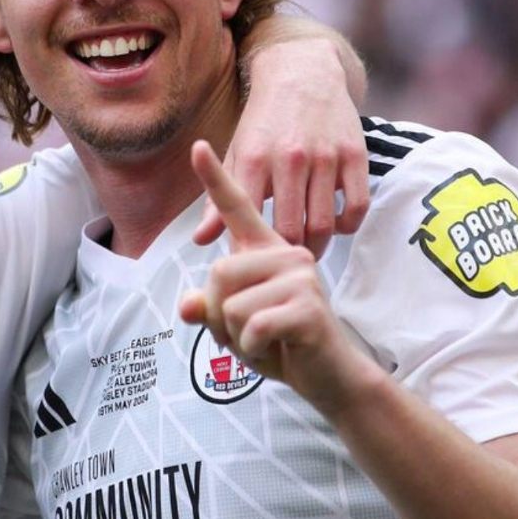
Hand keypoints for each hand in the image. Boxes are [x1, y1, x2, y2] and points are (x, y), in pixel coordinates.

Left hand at [180, 142, 379, 414]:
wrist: (331, 373)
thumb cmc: (280, 339)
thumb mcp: (234, 322)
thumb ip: (207, 307)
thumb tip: (186, 306)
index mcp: (267, 247)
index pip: (237, 207)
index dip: (215, 178)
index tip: (197, 146)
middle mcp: (287, 251)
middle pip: (218, 272)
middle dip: (219, 315)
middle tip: (247, 330)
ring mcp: (301, 275)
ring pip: (230, 304)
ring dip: (235, 336)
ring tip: (264, 339)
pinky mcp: (308, 305)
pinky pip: (251, 326)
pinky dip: (251, 349)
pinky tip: (276, 348)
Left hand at [195, 37, 368, 255]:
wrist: (302, 73)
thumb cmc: (264, 122)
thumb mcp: (237, 155)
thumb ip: (217, 201)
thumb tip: (200, 241)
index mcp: (254, 160)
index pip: (250, 222)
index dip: (251, 251)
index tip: (253, 261)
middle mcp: (290, 158)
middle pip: (291, 230)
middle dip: (287, 255)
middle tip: (285, 264)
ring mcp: (326, 156)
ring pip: (324, 224)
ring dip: (318, 246)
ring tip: (308, 250)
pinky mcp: (355, 154)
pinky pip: (357, 207)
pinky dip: (347, 226)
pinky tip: (336, 225)